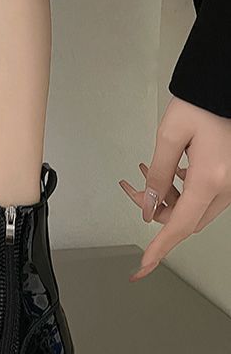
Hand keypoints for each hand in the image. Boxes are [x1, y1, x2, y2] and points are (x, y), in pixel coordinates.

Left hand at [119, 96, 230, 280]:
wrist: (221, 88)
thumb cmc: (202, 104)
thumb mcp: (170, 136)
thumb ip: (158, 174)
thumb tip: (149, 204)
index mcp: (211, 179)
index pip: (180, 225)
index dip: (160, 248)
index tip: (144, 266)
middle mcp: (226, 186)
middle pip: (185, 219)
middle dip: (155, 211)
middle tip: (132, 190)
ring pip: (193, 208)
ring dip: (167, 198)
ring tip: (144, 173)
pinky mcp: (229, 177)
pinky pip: (203, 195)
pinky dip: (181, 190)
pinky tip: (168, 172)